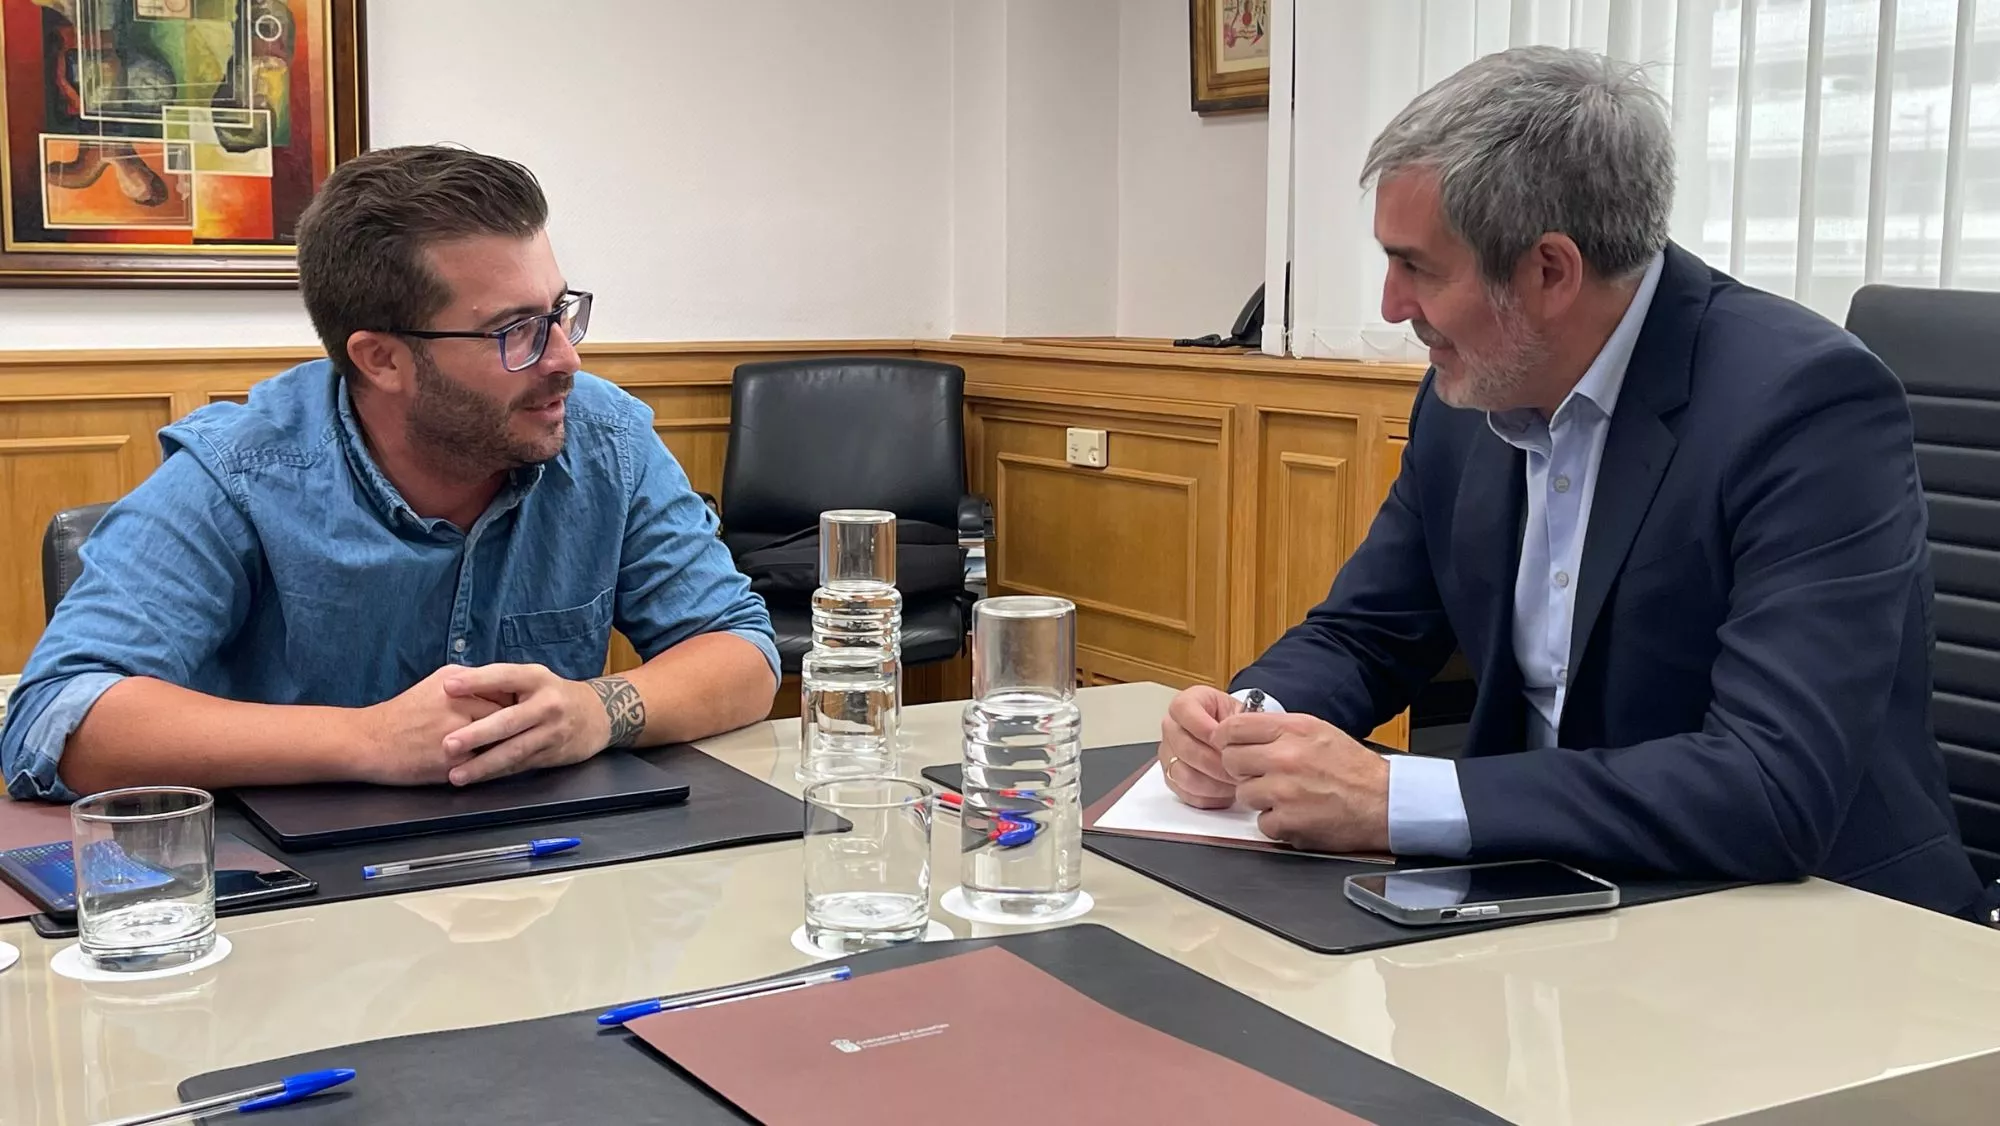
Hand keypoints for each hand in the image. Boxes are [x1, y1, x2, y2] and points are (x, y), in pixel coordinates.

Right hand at [354, 667, 508, 785]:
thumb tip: (507, 689)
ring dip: (504, 746)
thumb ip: (471, 684)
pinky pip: (485, 763)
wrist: (368, 741)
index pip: (505, 691)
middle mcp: (458, 702)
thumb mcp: (437, 686)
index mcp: (456, 681)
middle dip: (512, 727)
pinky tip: (487, 765)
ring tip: (504, 750)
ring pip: (499, 740)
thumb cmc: (404, 714)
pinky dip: (490, 765)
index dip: (515, 705)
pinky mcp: (451, 760)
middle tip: (516, 734)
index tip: (520, 714)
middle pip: (507, 715)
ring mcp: (456, 732)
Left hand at [436, 663, 628, 785]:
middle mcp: (547, 704)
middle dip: (476, 734)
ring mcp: (552, 732)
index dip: (476, 681)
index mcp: (536, 678)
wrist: (597, 715)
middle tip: (447, 744)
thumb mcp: (532, 679)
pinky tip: (476, 778)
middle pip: (509, 720)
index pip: (503, 676)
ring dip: (483, 764)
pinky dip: (496, 773)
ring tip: (456, 775)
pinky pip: (519, 765)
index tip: (447, 687)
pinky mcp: (552, 754)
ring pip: (514, 750)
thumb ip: (499, 684)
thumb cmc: (551, 695)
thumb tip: (452, 686)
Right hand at [1159, 685, 1242, 808]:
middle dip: (1215, 762)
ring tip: (1235, 782)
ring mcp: (1168, 754)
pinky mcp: (1171, 778)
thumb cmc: (1236, 725)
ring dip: (1214, 783)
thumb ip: (1240, 723)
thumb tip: (1240, 742)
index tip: (1225, 741)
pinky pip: (1187, 793)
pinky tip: (1226, 791)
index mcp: (1186, 703)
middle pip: (1184, 747)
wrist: (1235, 740)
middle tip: (1239, 769)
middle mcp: (1171, 727)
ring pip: (1184, 774)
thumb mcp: (1243, 713)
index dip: (1204, 727)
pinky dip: (1209, 796)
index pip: (1183, 710)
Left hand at [1216, 712, 1390, 852]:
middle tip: (1262, 775)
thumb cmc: (1354, 768)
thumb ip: (1280, 728)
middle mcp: (1285, 757)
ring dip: (1260, 798)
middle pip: (1230, 761)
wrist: (1385, 802)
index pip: (1233, 728)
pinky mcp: (1288, 822)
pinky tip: (1297, 814)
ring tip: (1286, 796)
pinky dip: (1276, 822)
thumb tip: (1245, 729)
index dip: (1226, 739)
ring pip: (1243, 793)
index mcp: (1292, 730)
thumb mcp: (1318, 731)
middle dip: (1242, 770)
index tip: (1231, 746)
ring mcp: (1284, 791)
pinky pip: (1261, 822)